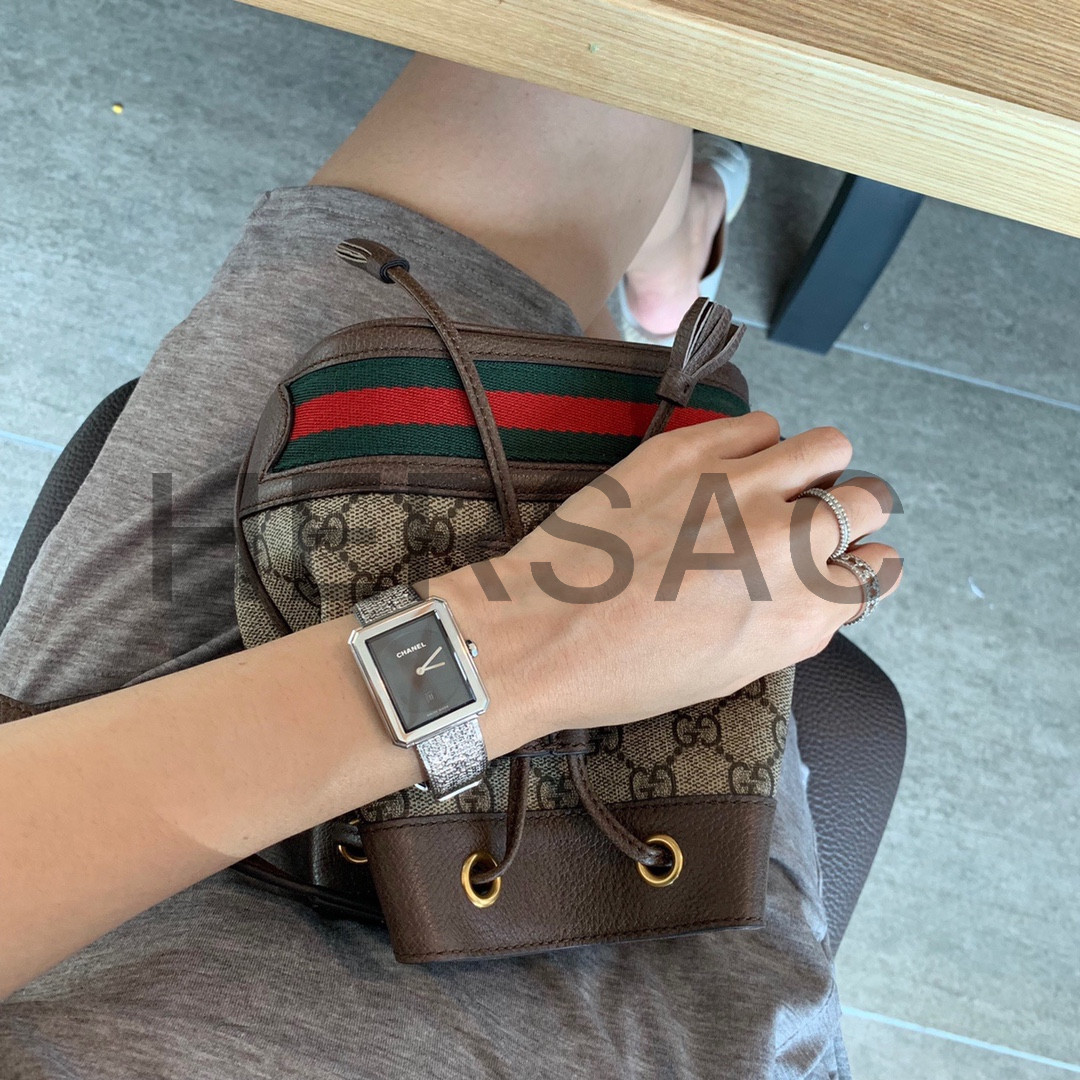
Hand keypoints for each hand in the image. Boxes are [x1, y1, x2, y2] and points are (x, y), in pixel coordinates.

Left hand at [432, 412, 901, 736]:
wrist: (542, 634)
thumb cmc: (626, 670)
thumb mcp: (731, 672)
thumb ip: (793, 625)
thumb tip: (819, 588)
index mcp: (802, 615)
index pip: (879, 569)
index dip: (862, 563)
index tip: (845, 558)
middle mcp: (788, 546)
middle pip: (869, 499)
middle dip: (853, 508)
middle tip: (815, 514)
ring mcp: (742, 489)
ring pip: (829, 446)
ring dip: (815, 464)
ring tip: (775, 482)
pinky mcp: (693, 451)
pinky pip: (760, 425)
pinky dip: (755, 444)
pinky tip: (725, 468)